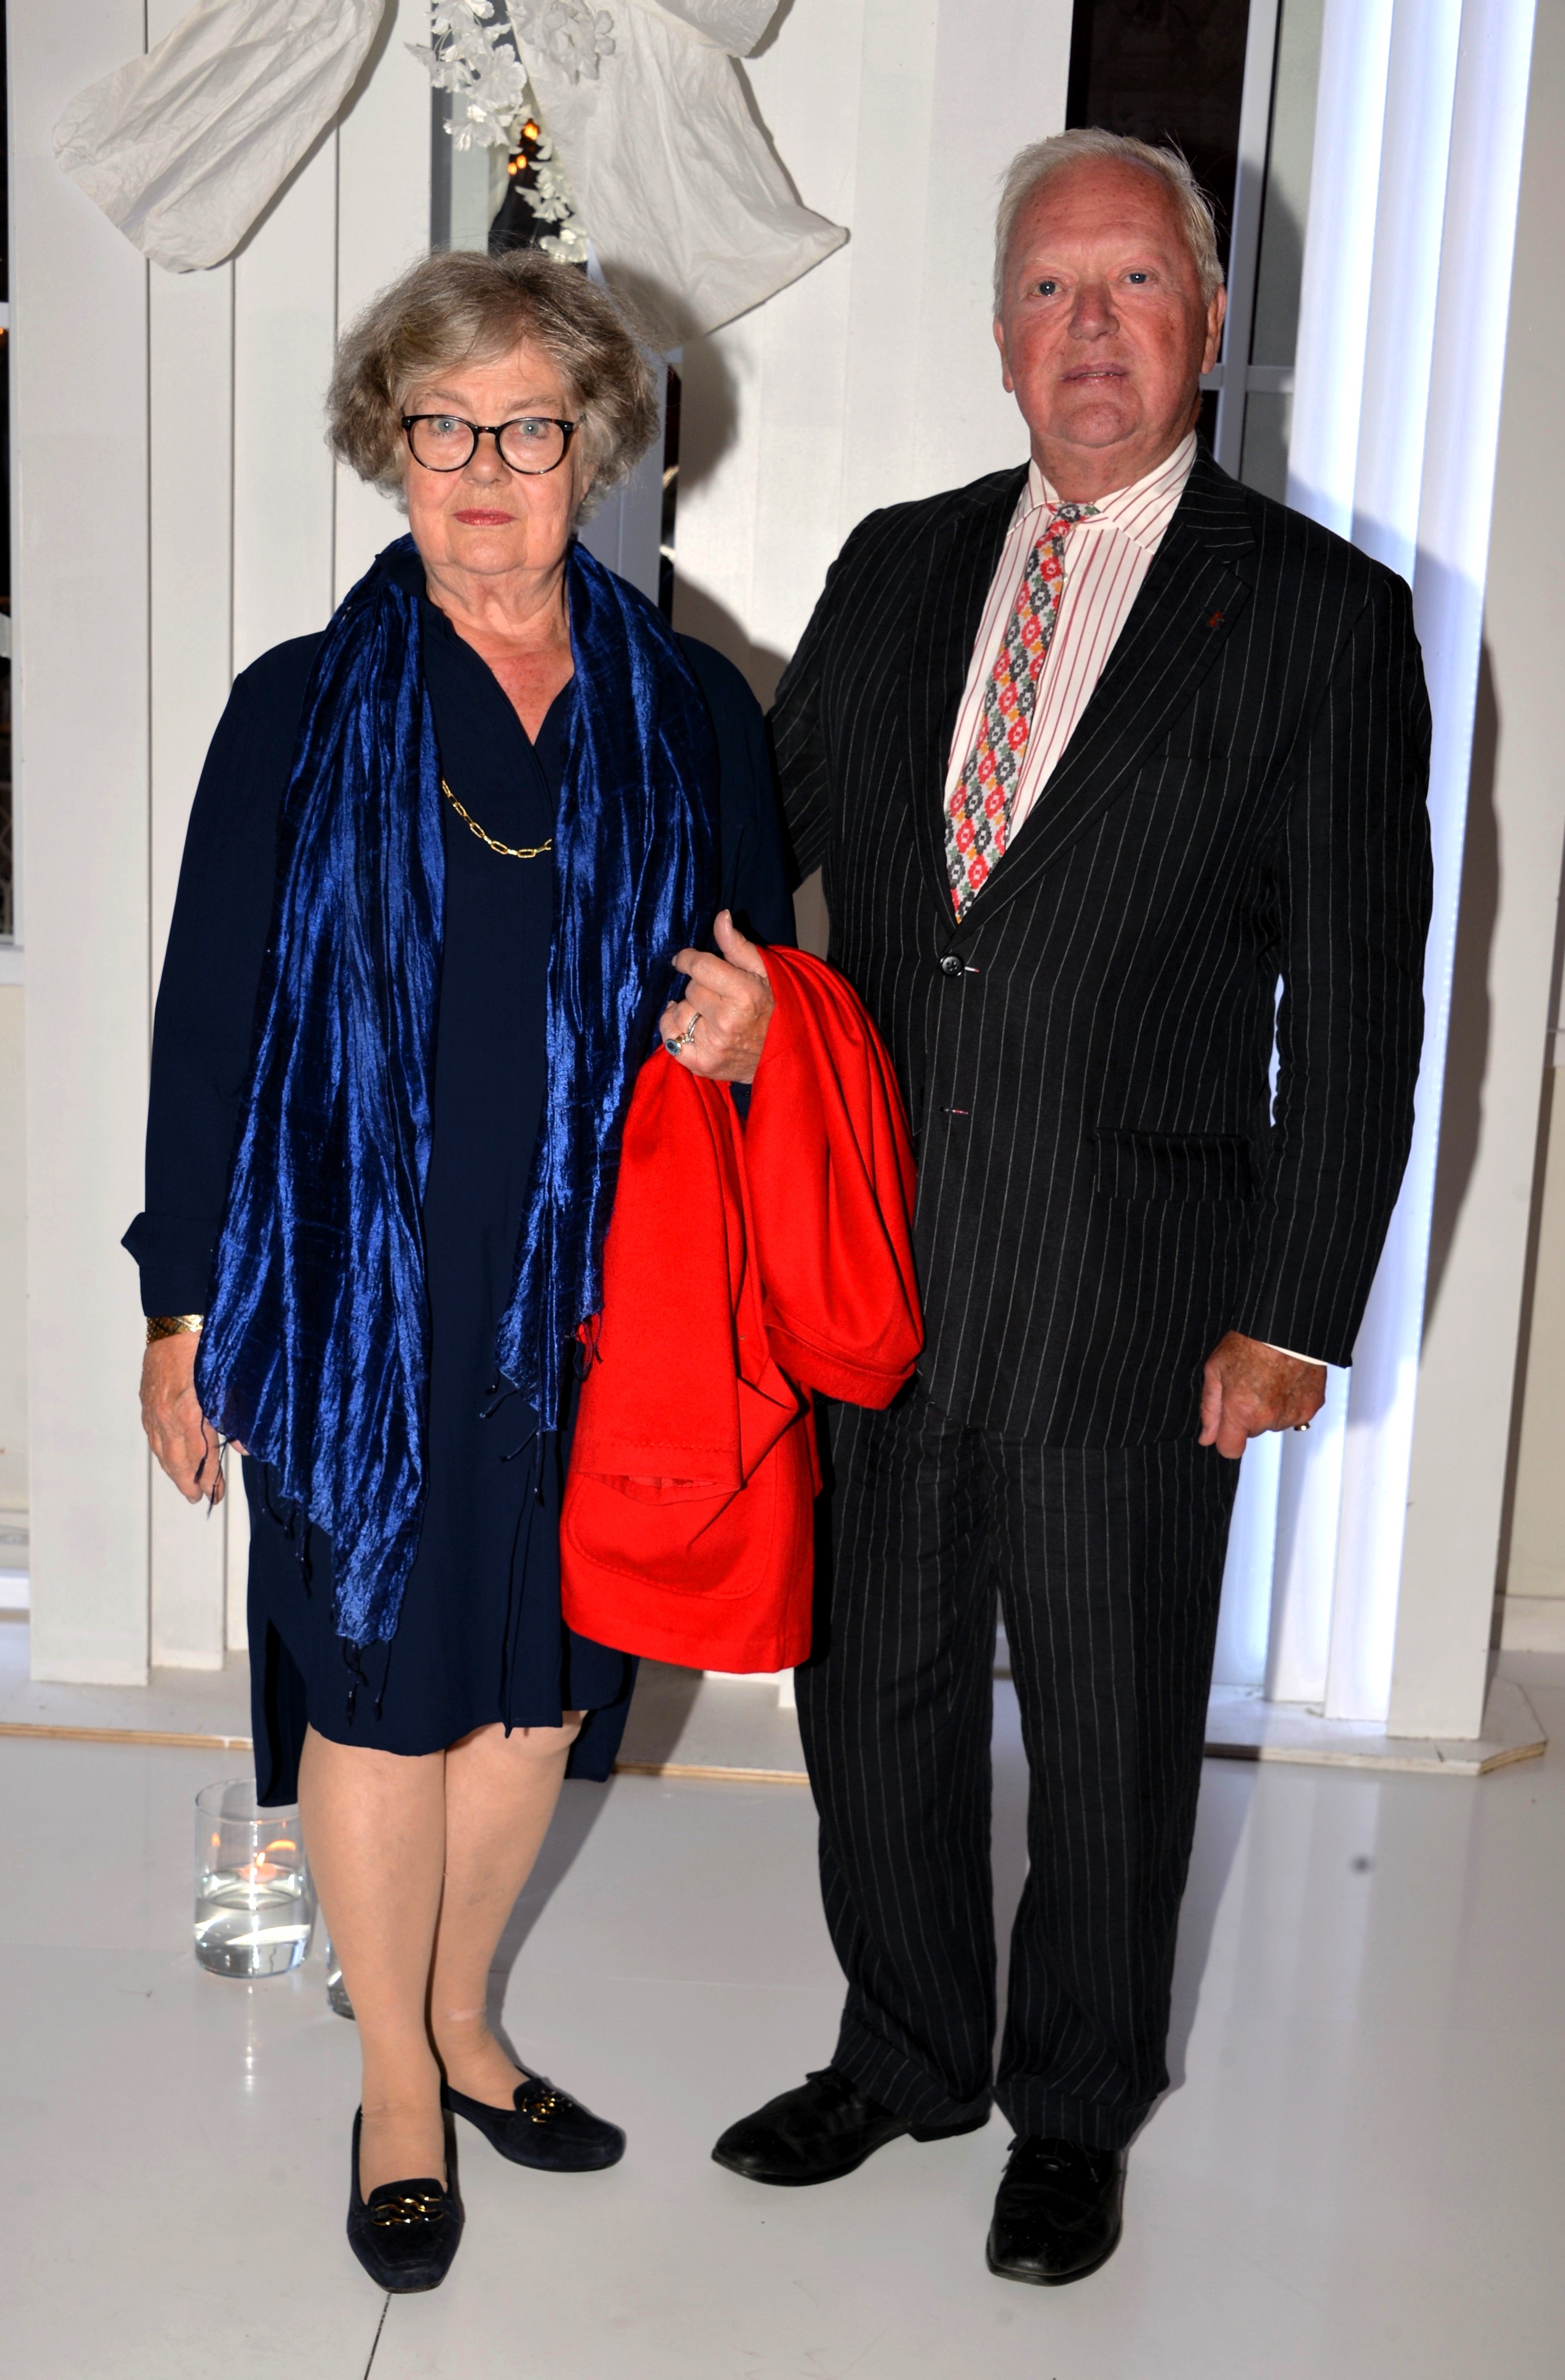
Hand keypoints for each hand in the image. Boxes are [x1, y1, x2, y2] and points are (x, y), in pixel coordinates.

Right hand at [139, 1332, 224, 1504]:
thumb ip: (235, 1420)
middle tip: (197, 1498)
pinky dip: (161, 1449)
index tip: (214, 1495)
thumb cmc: (205, 1348)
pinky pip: (152, 1434)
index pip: (199, 1458)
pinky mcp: (147, 1400)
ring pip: (161, 1450)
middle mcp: (166, 1416)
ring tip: (184, 1483)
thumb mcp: (229, 1384)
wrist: (177, 1321)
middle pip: (176, 1461)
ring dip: (173, 1469)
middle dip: (187, 1482)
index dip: (208, 1479)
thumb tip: (244, 1448)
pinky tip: (167, 1455)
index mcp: (189, 1414)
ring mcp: (153, 1409)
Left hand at [660, 910, 774, 1085]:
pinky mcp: (701, 1064)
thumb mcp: (764, 972)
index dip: (689, 959)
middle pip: (690, 988)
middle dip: (701, 987)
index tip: (687, 959)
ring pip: (678, 1011)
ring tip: (710, 1015)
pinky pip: (669, 1037)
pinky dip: (674, 1029)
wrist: (783, 1056)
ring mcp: (713, 1046)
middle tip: (719, 996)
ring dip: (689, 1009)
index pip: (699, 966)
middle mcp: (726, 1021)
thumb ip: (737, 945)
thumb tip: (721, 916)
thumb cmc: (774, 1008)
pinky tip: (692, 1026)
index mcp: (744, 994)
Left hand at [1199, 1331, 1326, 1459]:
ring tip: (1269, 1380)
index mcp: (1241, 1411)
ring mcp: (1292, 1414)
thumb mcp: (1215, 1370)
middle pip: (1252, 1432)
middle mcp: (1268, 1418)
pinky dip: (1290, 1403)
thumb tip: (1207, 1437)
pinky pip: (1296, 1415)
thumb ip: (1210, 1409)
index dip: (1226, 1438)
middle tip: (1249, 1386)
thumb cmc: (1249, 1342)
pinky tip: (1286, 1382)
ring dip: (1270, 1410)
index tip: (1227, 1426)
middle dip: (1248, 1416)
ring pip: (1274, 1424)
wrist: (1285, 1327)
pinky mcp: (1311, 1406)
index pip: (1230, 1450)